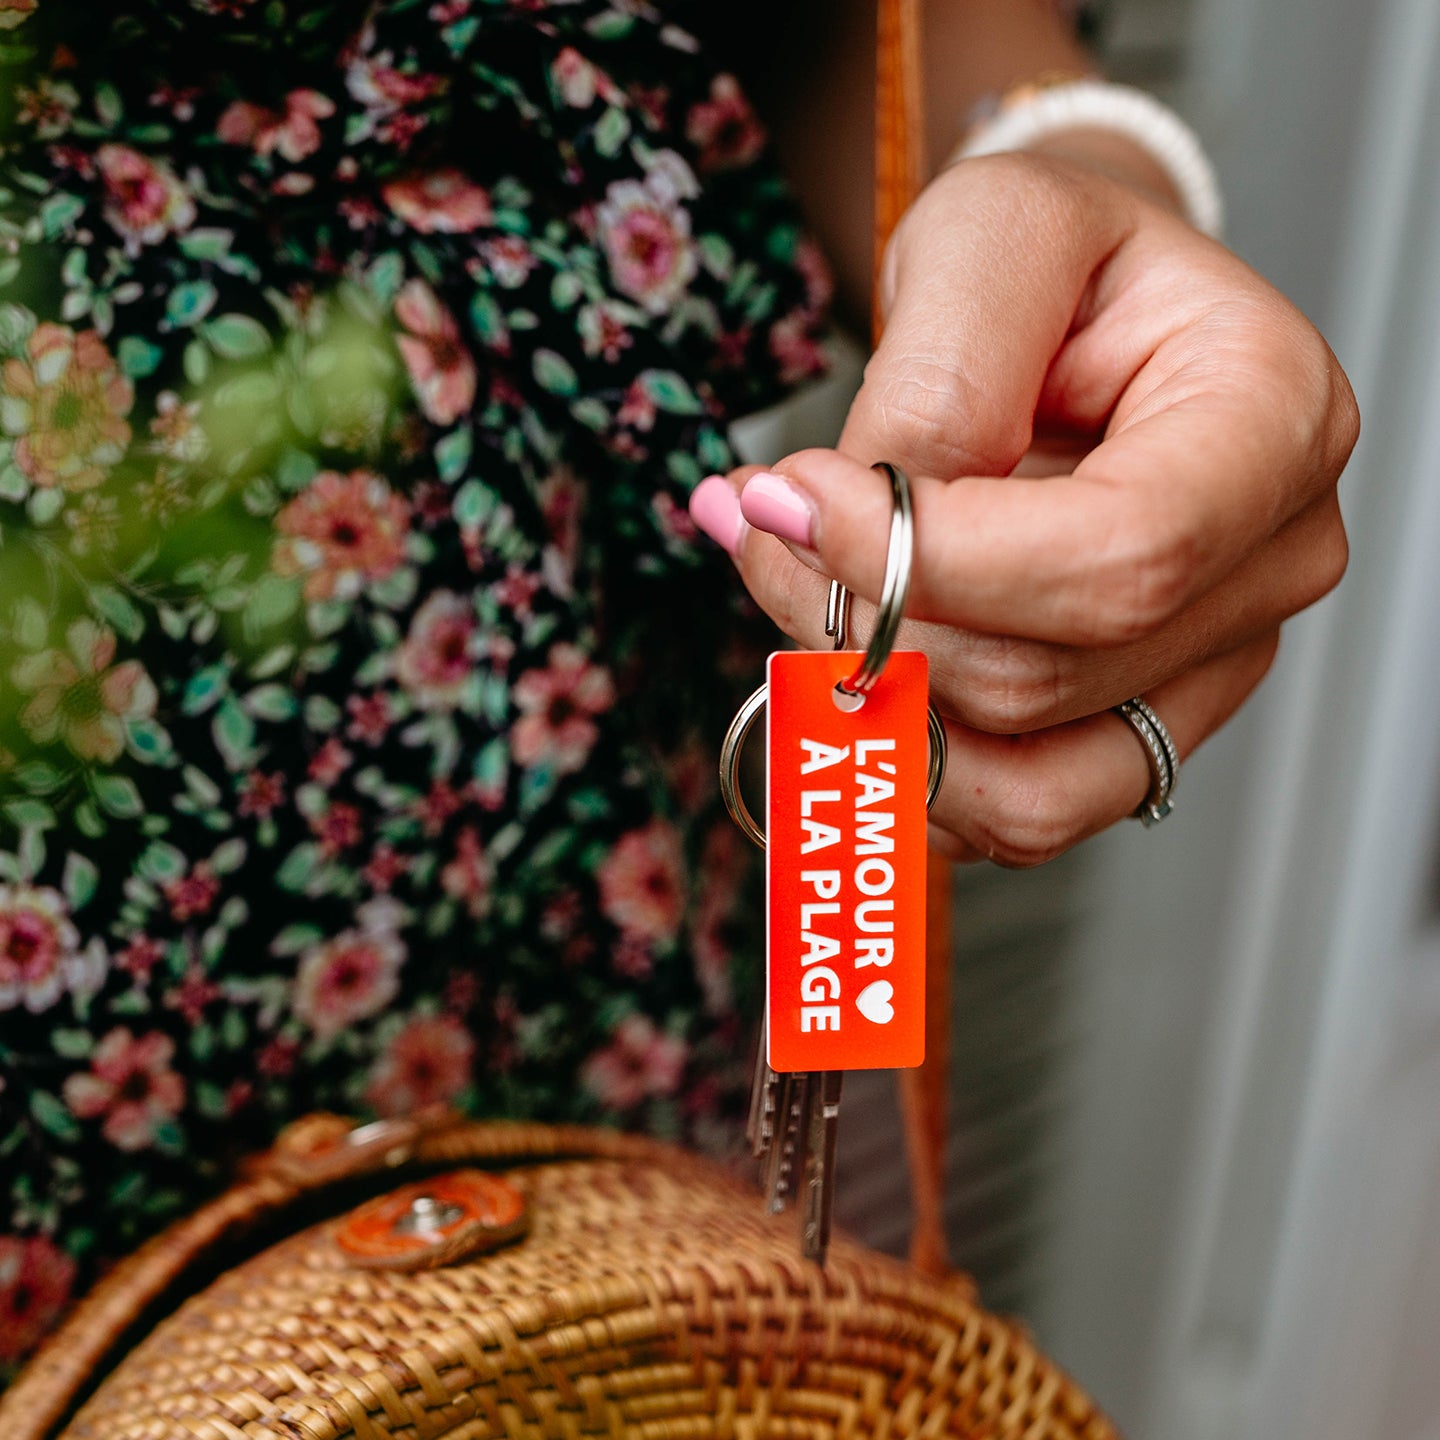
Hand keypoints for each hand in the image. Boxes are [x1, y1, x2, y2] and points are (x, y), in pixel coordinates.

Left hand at [690, 152, 1356, 864]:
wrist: (1075, 317)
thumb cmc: (1054, 263)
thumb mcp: (991, 241)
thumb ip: (933, 385)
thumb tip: (833, 520)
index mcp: (1271, 426)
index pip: (1122, 556)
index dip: (932, 561)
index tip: (792, 500)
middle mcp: (1266, 567)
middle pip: (1046, 675)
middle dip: (863, 619)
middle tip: (766, 523)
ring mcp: (1206, 667)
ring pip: (1021, 778)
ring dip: (867, 701)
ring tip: (792, 579)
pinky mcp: (1134, 728)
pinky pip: (1014, 813)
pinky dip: (902, 761)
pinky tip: (846, 659)